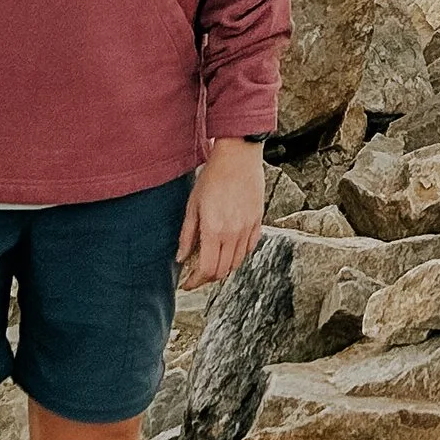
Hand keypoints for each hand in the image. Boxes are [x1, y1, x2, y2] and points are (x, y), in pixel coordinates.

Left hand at [176, 140, 265, 287]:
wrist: (238, 156)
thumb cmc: (213, 177)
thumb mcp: (193, 205)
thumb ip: (187, 235)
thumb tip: (181, 258)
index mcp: (214, 230)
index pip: (207, 270)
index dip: (195, 282)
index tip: (187, 283)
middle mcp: (233, 233)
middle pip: (223, 271)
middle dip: (207, 278)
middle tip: (197, 275)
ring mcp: (248, 227)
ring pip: (237, 262)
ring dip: (224, 268)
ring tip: (213, 263)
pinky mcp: (258, 220)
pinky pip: (250, 247)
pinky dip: (239, 255)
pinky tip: (230, 249)